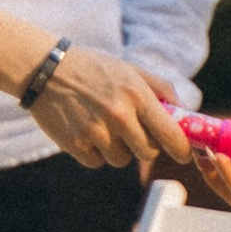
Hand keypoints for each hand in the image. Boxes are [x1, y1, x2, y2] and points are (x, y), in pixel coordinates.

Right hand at [29, 48, 189, 173]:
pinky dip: (94, 152)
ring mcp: (95, 131)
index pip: (170, 134)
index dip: (181, 149)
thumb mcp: (130, 70)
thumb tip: (186, 111)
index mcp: (136, 95)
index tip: (183, 155)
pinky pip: (97, 162)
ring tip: (102, 126)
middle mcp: (118, 114)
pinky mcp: (75, 144)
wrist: (44, 70)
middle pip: (148, 153)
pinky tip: (85, 130)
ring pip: (121, 160)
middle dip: (145, 147)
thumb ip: (161, 89)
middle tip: (134, 133)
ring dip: (117, 149)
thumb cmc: (93, 69)